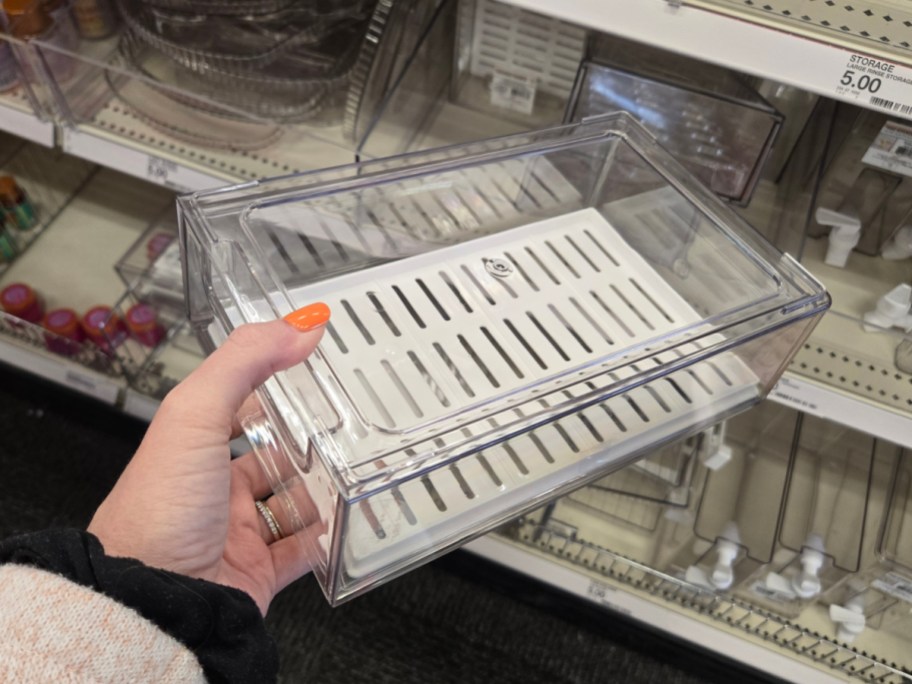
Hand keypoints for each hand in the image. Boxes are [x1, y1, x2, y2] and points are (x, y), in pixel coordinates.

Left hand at [88, 304, 328, 613]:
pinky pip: (303, 549)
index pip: (236, 402)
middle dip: (306, 439)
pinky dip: (327, 537)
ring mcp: (237, 531)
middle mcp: (213, 488)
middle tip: (345, 420)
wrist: (152, 599)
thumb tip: (300, 324)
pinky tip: (347, 520)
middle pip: (270, 454)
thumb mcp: (195, 413)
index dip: (269, 380)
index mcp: (192, 446)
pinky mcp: (259, 571)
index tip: (308, 360)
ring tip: (355, 466)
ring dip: (321, 487)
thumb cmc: (157, 509)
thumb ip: (245, 361)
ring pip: (291, 500)